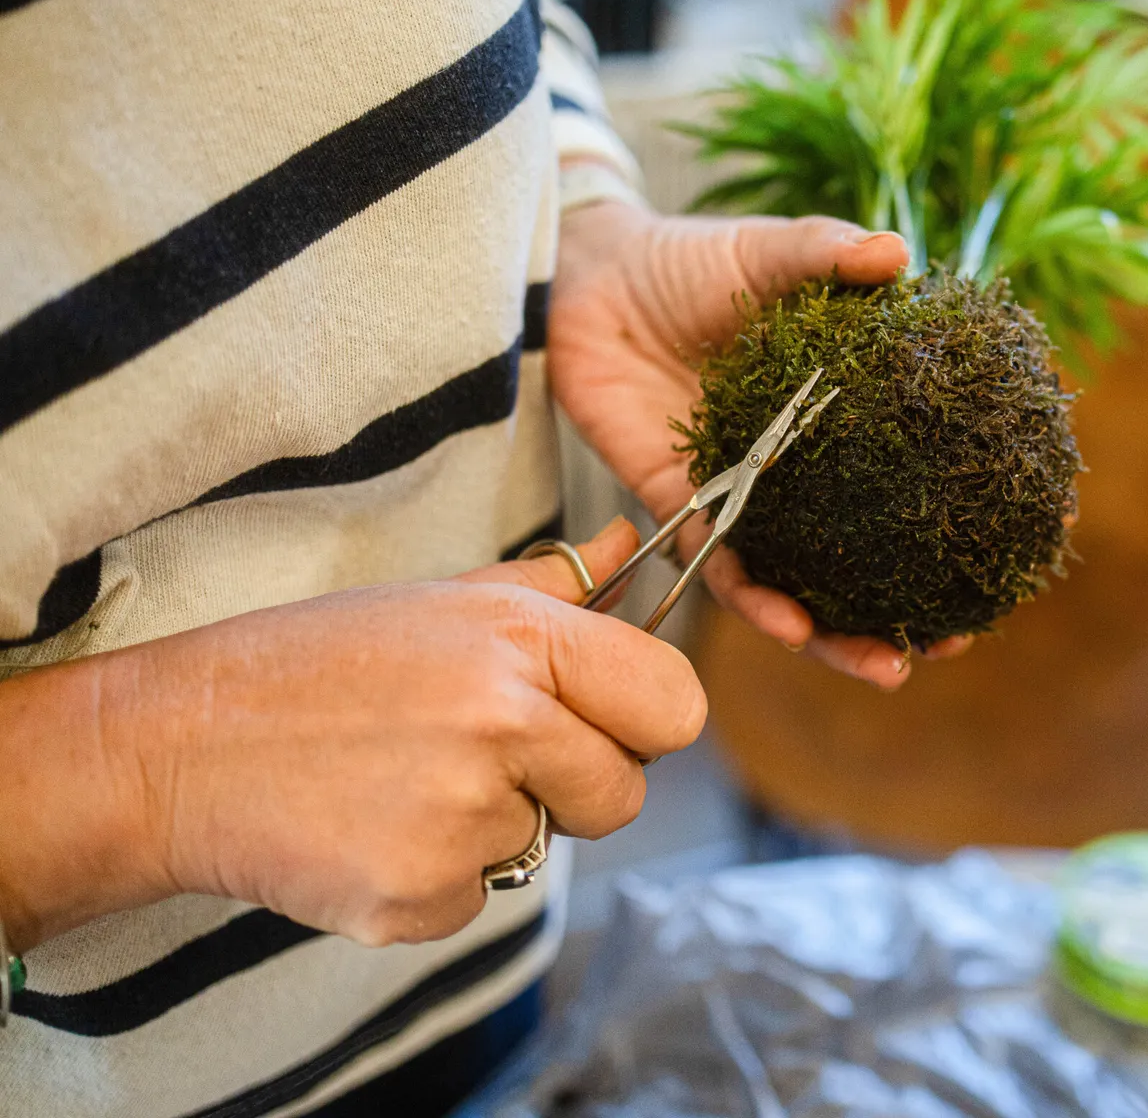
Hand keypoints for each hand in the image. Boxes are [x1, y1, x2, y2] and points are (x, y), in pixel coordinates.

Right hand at [0, 520, 704, 950]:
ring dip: (494, 829)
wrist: (177, 747)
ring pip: (544, 848)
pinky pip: (477, 900)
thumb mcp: (441, 602)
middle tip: (485, 758)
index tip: (601, 722)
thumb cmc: (314, 665)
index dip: (643, 721)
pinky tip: (370, 828)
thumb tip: (636, 544)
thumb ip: (556, 585)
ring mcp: (465, 815)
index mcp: (522, 638)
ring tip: (405, 781)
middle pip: (623, 794)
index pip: (674, 706)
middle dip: (573, 788)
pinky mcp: (421, 894)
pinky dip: (435, 879)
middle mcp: (506, 722)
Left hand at [547, 202, 973, 686]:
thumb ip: (824, 254)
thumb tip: (898, 256)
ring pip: (801, 583)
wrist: (590, 277)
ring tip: (886, 664)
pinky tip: (791, 624)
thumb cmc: (689, 261)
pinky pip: (724, 566)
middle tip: (956, 642)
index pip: (921, 470)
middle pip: (868, 553)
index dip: (972, 506)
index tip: (1033, 536)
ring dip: (839, 636)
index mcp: (842, 414)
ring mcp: (747, 494)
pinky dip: (758, 600)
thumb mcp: (768, 253)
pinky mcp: (686, 506)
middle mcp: (803, 469)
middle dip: (913, 608)